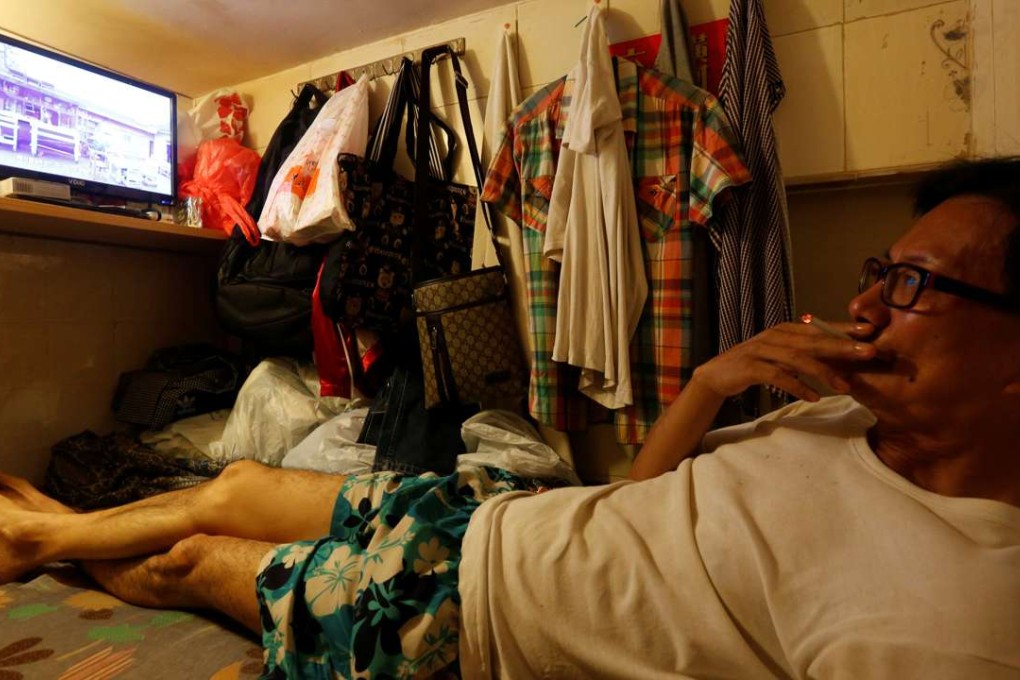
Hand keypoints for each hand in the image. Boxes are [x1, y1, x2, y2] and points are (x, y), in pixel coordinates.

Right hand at [692, 321, 878, 401]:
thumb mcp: (780, 355)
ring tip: (845, 387)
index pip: (819, 327)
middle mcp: (774, 336)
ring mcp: (761, 350)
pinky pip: (778, 376)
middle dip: (843, 346)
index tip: (870, 331)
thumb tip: (838, 355)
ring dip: (824, 372)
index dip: (844, 328)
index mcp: (784, 330)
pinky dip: (797, 386)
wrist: (716, 375)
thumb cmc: (754, 365)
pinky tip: (814, 397)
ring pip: (798, 358)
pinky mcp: (750, 367)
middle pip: (813, 340)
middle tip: (869, 352)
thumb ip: (803, 352)